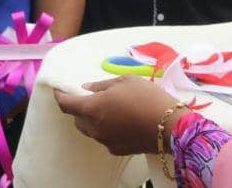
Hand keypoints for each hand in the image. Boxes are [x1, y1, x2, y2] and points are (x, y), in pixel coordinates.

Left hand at [54, 75, 181, 155]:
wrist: (171, 126)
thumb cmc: (146, 97)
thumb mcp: (124, 81)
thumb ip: (101, 85)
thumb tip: (87, 88)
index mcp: (92, 108)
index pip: (65, 105)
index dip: (60, 96)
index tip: (60, 90)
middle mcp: (94, 128)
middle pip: (77, 119)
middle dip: (78, 108)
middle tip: (89, 98)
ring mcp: (105, 141)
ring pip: (89, 130)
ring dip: (91, 120)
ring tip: (106, 109)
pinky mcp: (117, 150)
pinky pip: (103, 138)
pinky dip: (105, 129)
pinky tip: (119, 122)